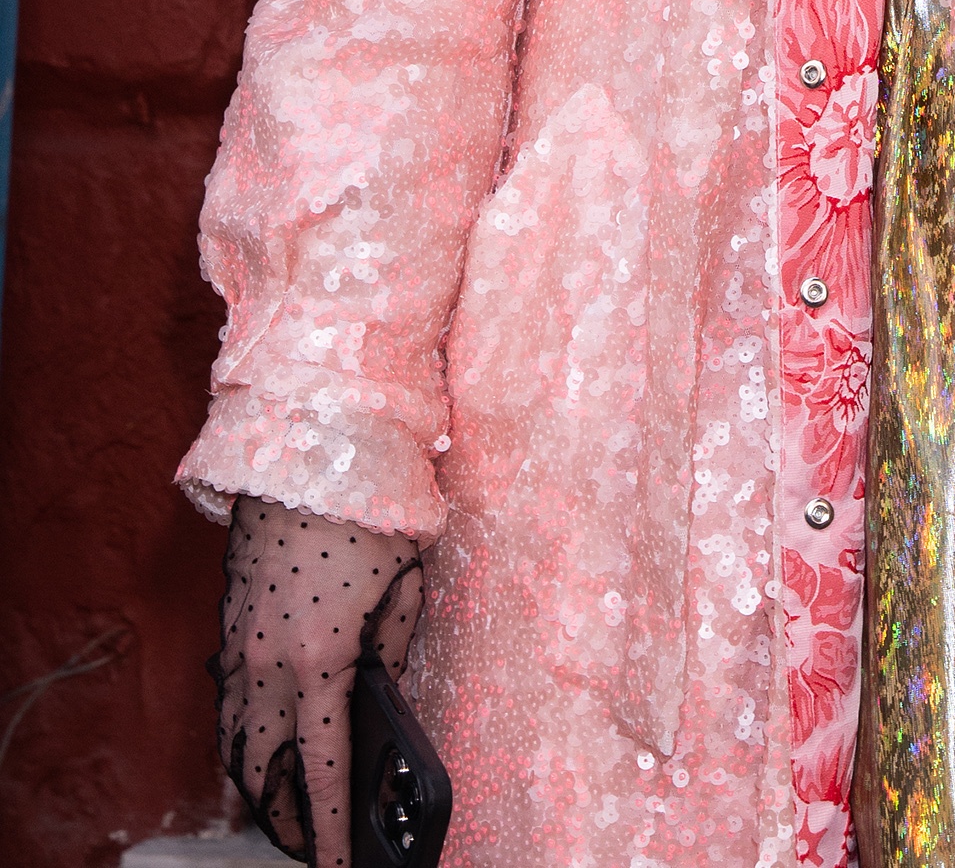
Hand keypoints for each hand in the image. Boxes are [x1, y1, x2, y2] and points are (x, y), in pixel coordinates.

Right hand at [212, 497, 423, 867]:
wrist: (304, 450)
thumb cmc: (367, 512)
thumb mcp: (404, 588)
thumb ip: (392, 653)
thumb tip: (380, 698)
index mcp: (320, 659)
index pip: (324, 770)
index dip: (327, 831)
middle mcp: (268, 664)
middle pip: (264, 775)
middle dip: (285, 822)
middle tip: (311, 847)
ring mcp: (239, 647)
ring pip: (234, 747)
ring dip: (256, 789)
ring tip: (285, 812)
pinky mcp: (228, 626)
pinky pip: (225, 706)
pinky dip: (238, 741)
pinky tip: (259, 749)